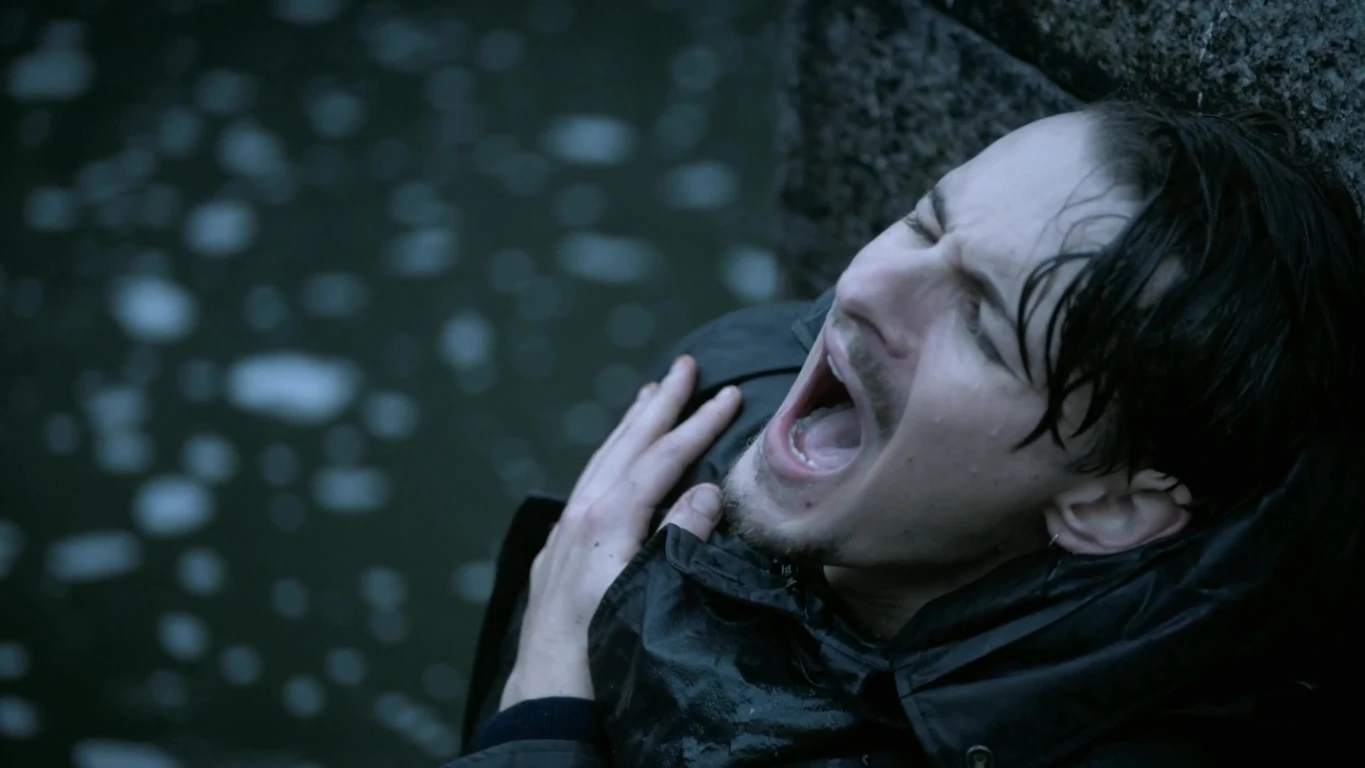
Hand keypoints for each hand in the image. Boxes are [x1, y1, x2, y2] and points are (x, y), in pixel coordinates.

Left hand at [499, 355, 741, 708]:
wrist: (548, 695)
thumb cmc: (600, 649)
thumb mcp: (646, 591)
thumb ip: (677, 538)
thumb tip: (709, 492)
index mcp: (605, 519)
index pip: (661, 459)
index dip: (698, 425)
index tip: (729, 395)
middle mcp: (581, 515)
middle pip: (626, 445)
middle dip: (659, 404)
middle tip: (685, 366)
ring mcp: (565, 532)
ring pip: (602, 461)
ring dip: (630, 426)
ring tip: (648, 396)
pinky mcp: (558, 551)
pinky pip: (590, 484)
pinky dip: (611, 458)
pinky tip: (615, 462)